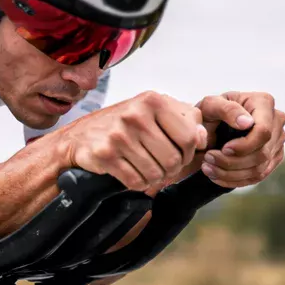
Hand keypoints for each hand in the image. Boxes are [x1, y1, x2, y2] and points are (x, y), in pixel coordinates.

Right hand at [65, 91, 207, 193]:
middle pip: (174, 160)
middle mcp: (135, 114)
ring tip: (147, 169)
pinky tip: (132, 173)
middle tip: (162, 166)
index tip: (180, 154)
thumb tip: (203, 137)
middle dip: (171, 169)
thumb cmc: (126, 124)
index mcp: (153, 100)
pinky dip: (138, 183)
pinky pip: (136, 182)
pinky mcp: (105, 155)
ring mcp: (118, 135)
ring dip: (154, 178)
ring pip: (156, 174)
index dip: (189, 153)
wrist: (81, 136)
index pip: (189, 137)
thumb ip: (186, 120)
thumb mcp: (156, 112)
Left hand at [196, 91, 284, 187]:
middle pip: (262, 153)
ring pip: (259, 168)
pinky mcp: (273, 158)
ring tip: (208, 168)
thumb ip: (227, 109)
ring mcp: (278, 141)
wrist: (210, 125)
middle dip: (232, 162)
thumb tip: (247, 123)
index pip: (263, 132)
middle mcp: (277, 121)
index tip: (223, 149)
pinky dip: (236, 180)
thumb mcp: (211, 105)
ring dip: (231, 174)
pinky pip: (258, 176)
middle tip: (208, 160)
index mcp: (264, 102)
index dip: (244, 146)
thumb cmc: (210, 111)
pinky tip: (217, 176)